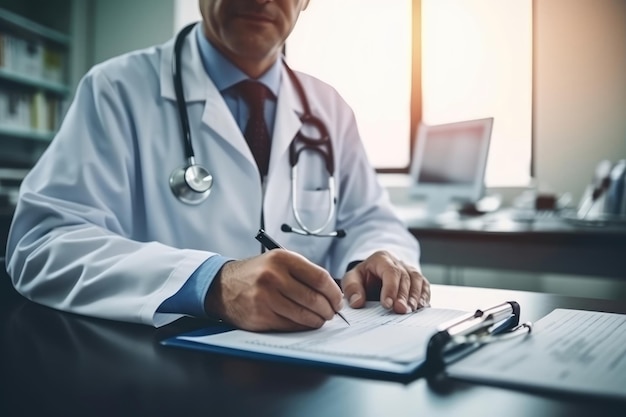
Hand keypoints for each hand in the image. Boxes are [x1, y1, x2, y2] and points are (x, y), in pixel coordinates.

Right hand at [204, 249, 343, 331]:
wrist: (223, 286)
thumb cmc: (255, 274)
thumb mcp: (277, 262)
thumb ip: (303, 272)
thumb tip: (331, 292)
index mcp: (282, 259)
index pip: (319, 277)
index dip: (333, 292)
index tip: (338, 299)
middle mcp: (273, 276)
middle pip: (314, 298)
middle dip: (328, 309)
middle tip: (331, 312)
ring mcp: (265, 297)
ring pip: (304, 314)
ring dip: (317, 320)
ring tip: (320, 319)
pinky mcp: (260, 315)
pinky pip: (290, 325)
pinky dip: (302, 326)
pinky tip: (304, 323)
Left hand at [341, 251, 430, 313]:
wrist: (373, 274)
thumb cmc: (363, 276)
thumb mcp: (352, 279)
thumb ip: (352, 289)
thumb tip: (357, 302)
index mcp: (381, 259)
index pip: (390, 272)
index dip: (390, 288)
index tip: (387, 304)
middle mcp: (398, 263)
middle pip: (405, 277)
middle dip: (403, 295)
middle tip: (400, 310)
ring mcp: (409, 270)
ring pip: (417, 280)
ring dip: (415, 297)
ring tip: (410, 310)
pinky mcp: (417, 280)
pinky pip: (425, 286)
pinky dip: (424, 297)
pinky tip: (421, 307)